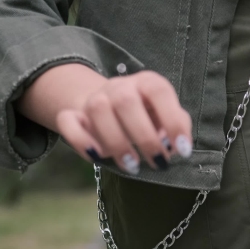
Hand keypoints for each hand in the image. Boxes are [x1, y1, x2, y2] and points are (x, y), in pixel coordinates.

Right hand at [17, 64, 192, 173]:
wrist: (110, 106)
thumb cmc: (148, 115)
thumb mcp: (166, 116)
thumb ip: (177, 124)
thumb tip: (177, 145)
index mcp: (147, 82)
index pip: (159, 91)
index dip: (172, 120)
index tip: (182, 149)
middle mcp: (120, 86)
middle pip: (126, 102)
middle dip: (145, 137)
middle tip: (158, 162)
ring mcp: (94, 98)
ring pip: (98, 110)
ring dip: (116, 142)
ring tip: (132, 166)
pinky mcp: (72, 114)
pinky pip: (68, 121)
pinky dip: (80, 140)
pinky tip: (97, 157)